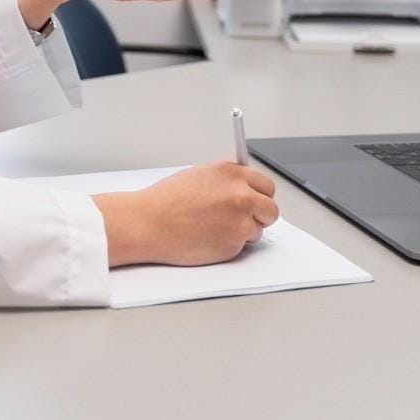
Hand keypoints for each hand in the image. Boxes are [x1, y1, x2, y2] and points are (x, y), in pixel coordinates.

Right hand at [92, 162, 278, 267]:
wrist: (148, 223)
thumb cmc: (166, 201)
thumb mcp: (200, 176)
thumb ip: (227, 181)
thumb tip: (244, 188)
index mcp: (232, 174)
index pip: (266, 185)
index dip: (259, 195)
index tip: (254, 201)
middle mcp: (241, 195)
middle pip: (271, 209)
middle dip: (260, 215)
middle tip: (243, 219)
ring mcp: (240, 221)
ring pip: (258, 230)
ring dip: (244, 231)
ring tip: (215, 228)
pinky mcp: (234, 244)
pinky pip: (242, 246)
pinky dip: (230, 245)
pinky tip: (208, 238)